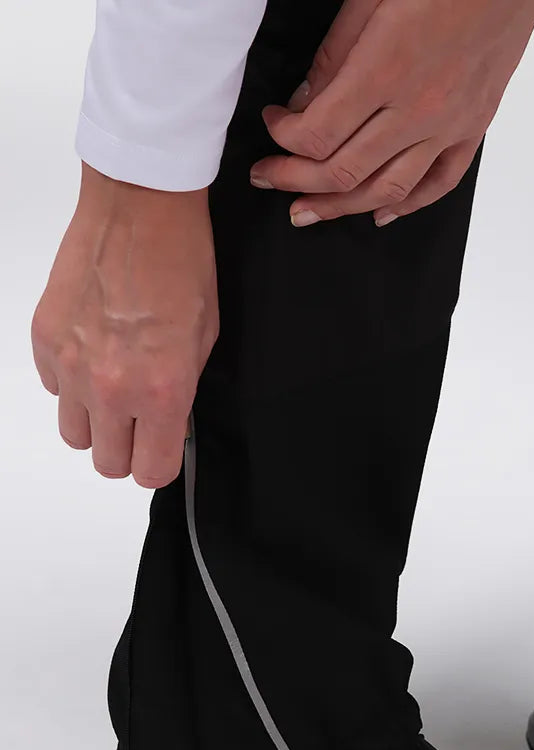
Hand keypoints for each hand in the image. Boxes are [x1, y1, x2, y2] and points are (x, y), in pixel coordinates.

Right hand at [32, 163, 218, 487]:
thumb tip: (167, 425)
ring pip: (75, 434)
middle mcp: (112, 387)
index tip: (162, 451)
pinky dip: (72, 383)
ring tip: (115, 390)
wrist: (140, 207)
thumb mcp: (204, 341)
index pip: (151, 471)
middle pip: (108, 463)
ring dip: (96, 423)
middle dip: (127, 449)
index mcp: (161, 391)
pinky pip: (54, 389)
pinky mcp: (44, 340)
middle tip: (140, 423)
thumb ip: (182, 394)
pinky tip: (94, 352)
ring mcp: (72, 365)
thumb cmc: (181, 263)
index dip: (159, 464)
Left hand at [249, 0, 533, 226]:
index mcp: (386, 69)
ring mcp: (449, 125)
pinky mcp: (474, 127)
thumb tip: (307, 99)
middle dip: (296, 180)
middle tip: (269, 177)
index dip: (284, 137)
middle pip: (343, 171)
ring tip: (308, 211)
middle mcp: (418, 109)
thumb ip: (336, 54)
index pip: (318, 133)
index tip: (274, 122)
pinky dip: (407, 204)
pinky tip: (379, 213)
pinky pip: (439, 183)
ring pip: (386, 190)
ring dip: (340, 207)